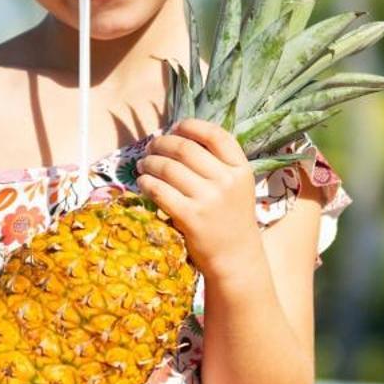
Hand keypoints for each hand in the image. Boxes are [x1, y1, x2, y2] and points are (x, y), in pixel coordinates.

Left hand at [135, 117, 261, 275]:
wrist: (236, 257)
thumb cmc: (231, 218)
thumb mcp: (237, 186)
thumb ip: (218, 162)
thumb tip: (178, 136)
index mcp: (240, 169)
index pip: (215, 135)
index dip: (190, 126)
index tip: (174, 128)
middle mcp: (226, 181)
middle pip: (185, 148)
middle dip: (162, 143)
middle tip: (151, 147)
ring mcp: (208, 199)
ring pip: (168, 168)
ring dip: (149, 162)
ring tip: (143, 165)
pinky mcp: (190, 217)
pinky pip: (159, 190)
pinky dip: (146, 183)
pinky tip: (143, 183)